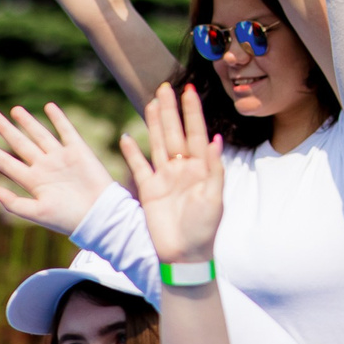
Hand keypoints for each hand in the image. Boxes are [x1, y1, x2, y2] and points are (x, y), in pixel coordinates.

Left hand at [0, 105, 114, 236]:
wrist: (100, 215)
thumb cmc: (68, 218)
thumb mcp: (37, 212)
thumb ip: (12, 202)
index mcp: (32, 181)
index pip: (4, 161)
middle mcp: (44, 167)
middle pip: (19, 143)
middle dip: (5, 129)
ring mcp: (60, 158)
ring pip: (40, 135)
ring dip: (28, 121)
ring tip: (15, 109)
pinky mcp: (79, 151)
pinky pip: (66, 131)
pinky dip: (58, 119)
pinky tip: (49, 107)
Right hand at [121, 85, 225, 265]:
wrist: (184, 256)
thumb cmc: (204, 229)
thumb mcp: (214, 199)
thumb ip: (214, 169)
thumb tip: (215, 139)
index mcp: (201, 169)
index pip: (197, 133)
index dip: (192, 112)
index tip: (189, 89)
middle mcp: (183, 169)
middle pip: (175, 133)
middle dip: (170, 110)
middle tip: (164, 87)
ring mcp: (165, 178)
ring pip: (158, 144)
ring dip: (154, 124)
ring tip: (150, 102)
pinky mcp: (149, 190)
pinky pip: (139, 167)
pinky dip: (132, 152)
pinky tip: (127, 136)